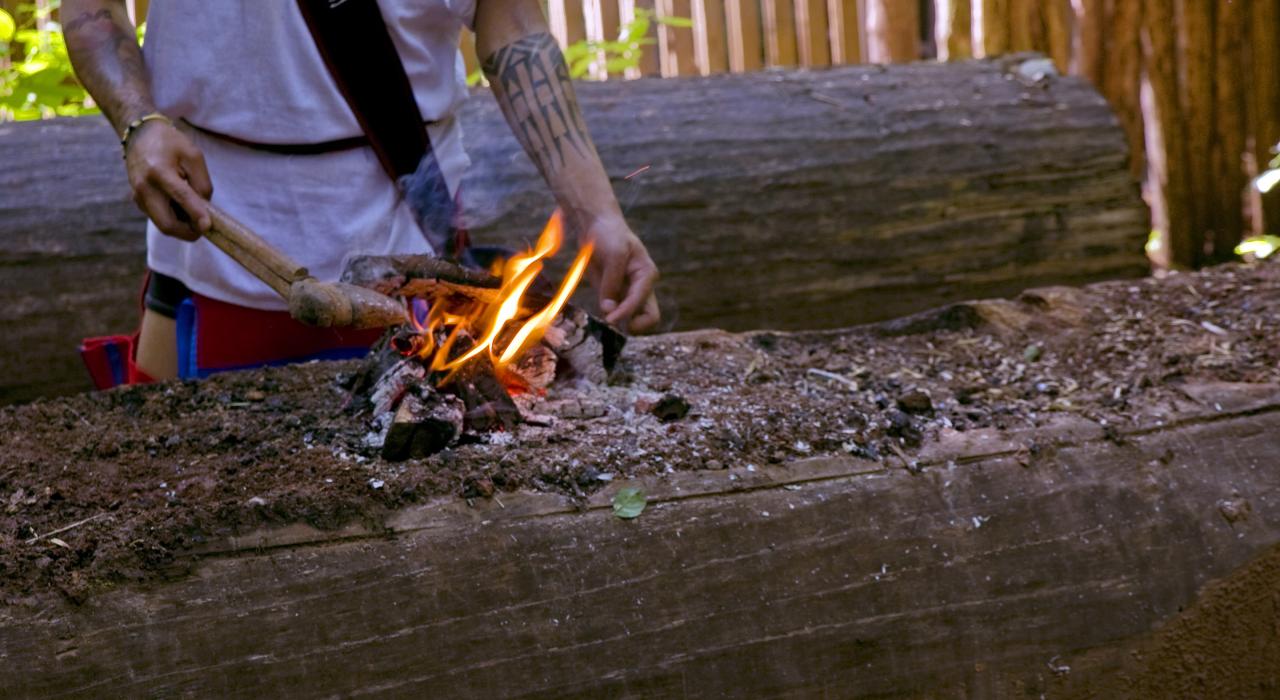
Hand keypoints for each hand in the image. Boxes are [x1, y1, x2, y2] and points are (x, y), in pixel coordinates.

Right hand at [125, 120, 212, 240]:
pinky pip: (158, 218)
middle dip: (188, 231)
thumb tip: (205, 211)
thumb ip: (202, 184)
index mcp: (159, 172)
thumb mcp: (194, 156)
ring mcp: (138, 197)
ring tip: (193, 209)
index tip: (208, 227)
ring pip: (163, 225)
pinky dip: (173, 218)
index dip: (196, 214)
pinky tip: (181, 205)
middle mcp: (144, 188)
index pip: (181, 198)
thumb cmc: (171, 143)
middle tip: (204, 225)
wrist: (140, 135)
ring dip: (182, 225)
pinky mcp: (137, 201)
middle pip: (167, 225)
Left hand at [582, 213, 659, 333]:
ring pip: (632, 318)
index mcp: (647, 275)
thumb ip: (612, 282)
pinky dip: (608, 316)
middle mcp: (641, 286)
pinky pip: (614, 312)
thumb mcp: (614, 254)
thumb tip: (608, 309)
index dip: (627, 312)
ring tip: (603, 321)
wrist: (596, 225)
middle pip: (649, 316)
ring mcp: (627, 292)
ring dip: (620, 322)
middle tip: (614, 326)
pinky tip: (598, 314)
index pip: (642, 301)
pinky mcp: (613, 294)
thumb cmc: (609, 234)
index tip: (610, 319)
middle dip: (634, 325)